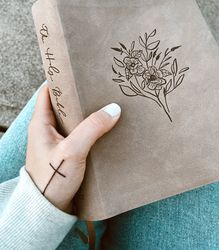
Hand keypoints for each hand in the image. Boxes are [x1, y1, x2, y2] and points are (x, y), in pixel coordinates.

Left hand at [25, 84, 120, 212]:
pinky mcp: (65, 151)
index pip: (47, 91)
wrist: (47, 210)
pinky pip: (77, 132)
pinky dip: (88, 127)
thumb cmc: (52, 179)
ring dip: (86, 112)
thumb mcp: (73, 151)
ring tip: (104, 104)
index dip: (61, 79)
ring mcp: (56, 140)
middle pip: (63, 103)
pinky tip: (103, 127)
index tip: (79, 72)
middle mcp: (46, 128)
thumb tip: (114, 109)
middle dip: (79, 95)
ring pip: (72, 118)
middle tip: (98, 87)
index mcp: (41, 122)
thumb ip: (92, 128)